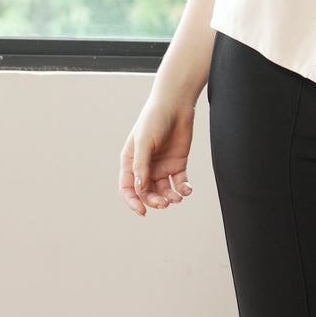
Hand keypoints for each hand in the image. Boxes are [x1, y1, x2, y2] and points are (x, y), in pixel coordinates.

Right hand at [120, 90, 196, 215]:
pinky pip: (179, 182)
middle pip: (147, 192)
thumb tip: (140, 187)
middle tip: (165, 203)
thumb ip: (141, 164)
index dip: (133, 202)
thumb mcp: (144, 141)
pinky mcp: (178, 164)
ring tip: (177, 197)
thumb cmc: (154, 119)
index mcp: (131, 161)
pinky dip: (183, 189)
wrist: (176, 105)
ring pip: (164, 190)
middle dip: (154, 201)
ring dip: (169, 197)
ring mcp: (162, 166)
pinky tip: (187, 190)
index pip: (128, 188)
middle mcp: (146, 166)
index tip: (142, 211)